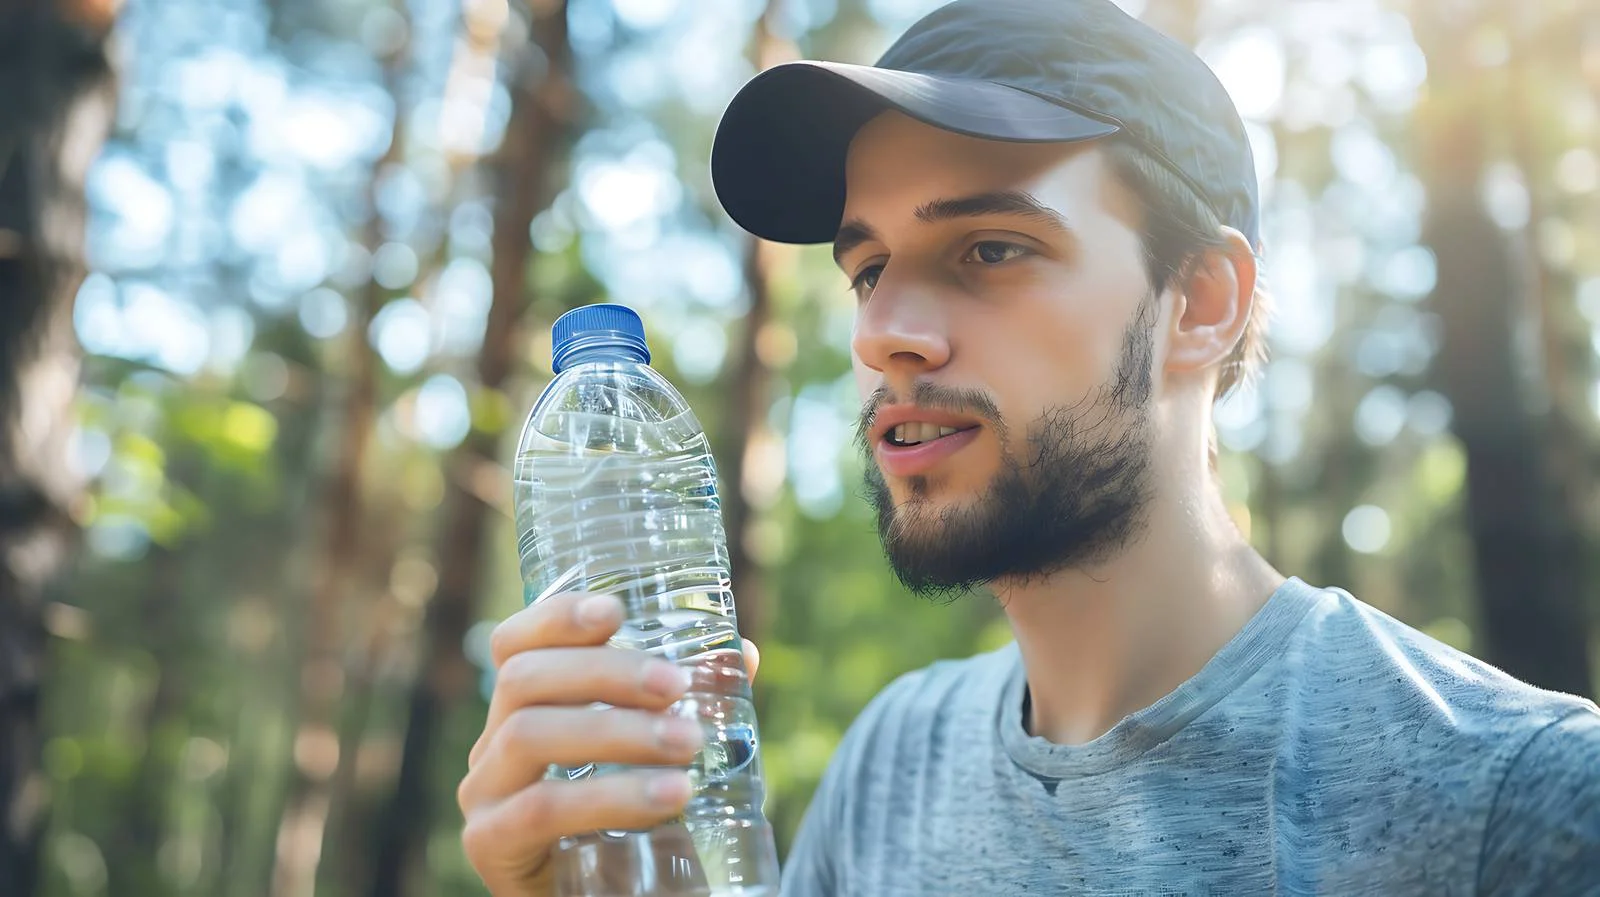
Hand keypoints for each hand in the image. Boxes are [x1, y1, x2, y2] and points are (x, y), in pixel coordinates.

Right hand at [457, 591, 760, 895]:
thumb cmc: (631, 827)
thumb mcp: (654, 760)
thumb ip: (689, 708)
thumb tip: (745, 654)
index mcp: (522, 712)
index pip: (514, 645)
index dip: (556, 617)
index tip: (616, 610)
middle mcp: (489, 745)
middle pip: (524, 679)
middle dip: (607, 672)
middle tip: (678, 687)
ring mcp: (483, 796)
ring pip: (530, 735)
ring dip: (617, 731)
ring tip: (690, 746)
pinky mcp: (490, 846)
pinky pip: (541, 809)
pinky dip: (610, 796)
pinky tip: (669, 797)